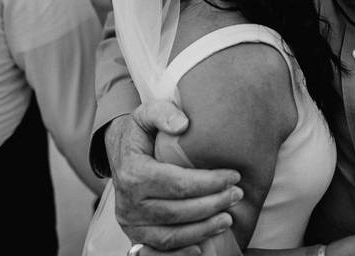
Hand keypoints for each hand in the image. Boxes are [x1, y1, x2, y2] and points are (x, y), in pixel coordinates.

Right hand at [107, 100, 242, 252]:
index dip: (209, 182)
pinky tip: (203, 243)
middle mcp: (129, 203)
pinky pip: (159, 250)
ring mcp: (131, 222)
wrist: (116, 151)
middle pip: (178, 212)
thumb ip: (163, 113)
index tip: (234, 176)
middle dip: (213, 205)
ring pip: (171, 236)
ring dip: (203, 229)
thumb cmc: (137, 132)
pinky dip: (183, 250)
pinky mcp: (135, 235)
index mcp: (133, 173)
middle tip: (237, 195)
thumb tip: (184, 124)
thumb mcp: (146, 113)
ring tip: (228, 218)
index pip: (178, 183)